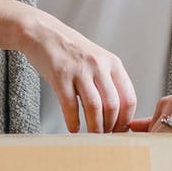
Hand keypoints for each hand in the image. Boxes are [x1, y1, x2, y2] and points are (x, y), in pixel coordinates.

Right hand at [16, 10, 136, 132]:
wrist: (42, 32)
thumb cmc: (70, 50)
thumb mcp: (97, 59)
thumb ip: (109, 81)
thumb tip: (118, 113)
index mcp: (112, 63)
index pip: (128, 98)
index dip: (125, 120)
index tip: (120, 131)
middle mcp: (99, 65)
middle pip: (113, 106)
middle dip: (110, 127)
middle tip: (105, 137)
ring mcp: (79, 70)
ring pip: (94, 108)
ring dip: (94, 128)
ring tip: (92, 136)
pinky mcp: (60, 75)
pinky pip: (70, 106)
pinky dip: (73, 121)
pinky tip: (73, 128)